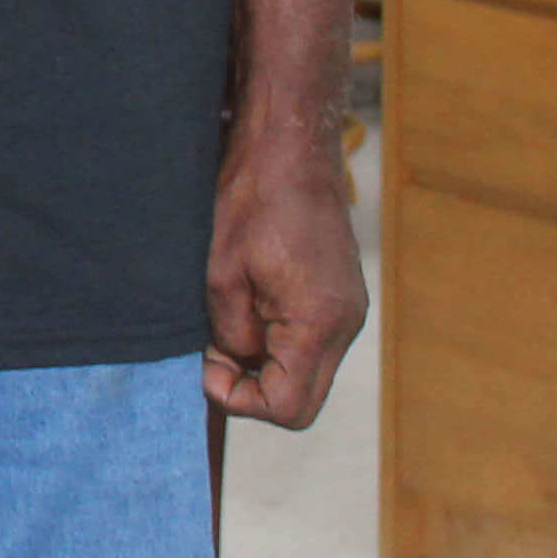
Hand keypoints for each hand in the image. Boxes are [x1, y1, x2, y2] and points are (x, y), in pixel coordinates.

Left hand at [203, 120, 364, 428]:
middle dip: (253, 390)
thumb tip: (235, 365)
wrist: (291, 150)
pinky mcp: (341, 299)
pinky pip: (311, 344)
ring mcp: (348, 312)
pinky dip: (278, 342)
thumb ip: (231, 333)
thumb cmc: (253, 201)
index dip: (241, 400)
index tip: (208, 368)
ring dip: (264, 364)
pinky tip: (249, 308)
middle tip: (213, 355)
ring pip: (305, 372)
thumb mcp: (222, 273)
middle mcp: (344, 325)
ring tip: (227, 325)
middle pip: (302, 400)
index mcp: (318, 322)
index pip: (288, 407)